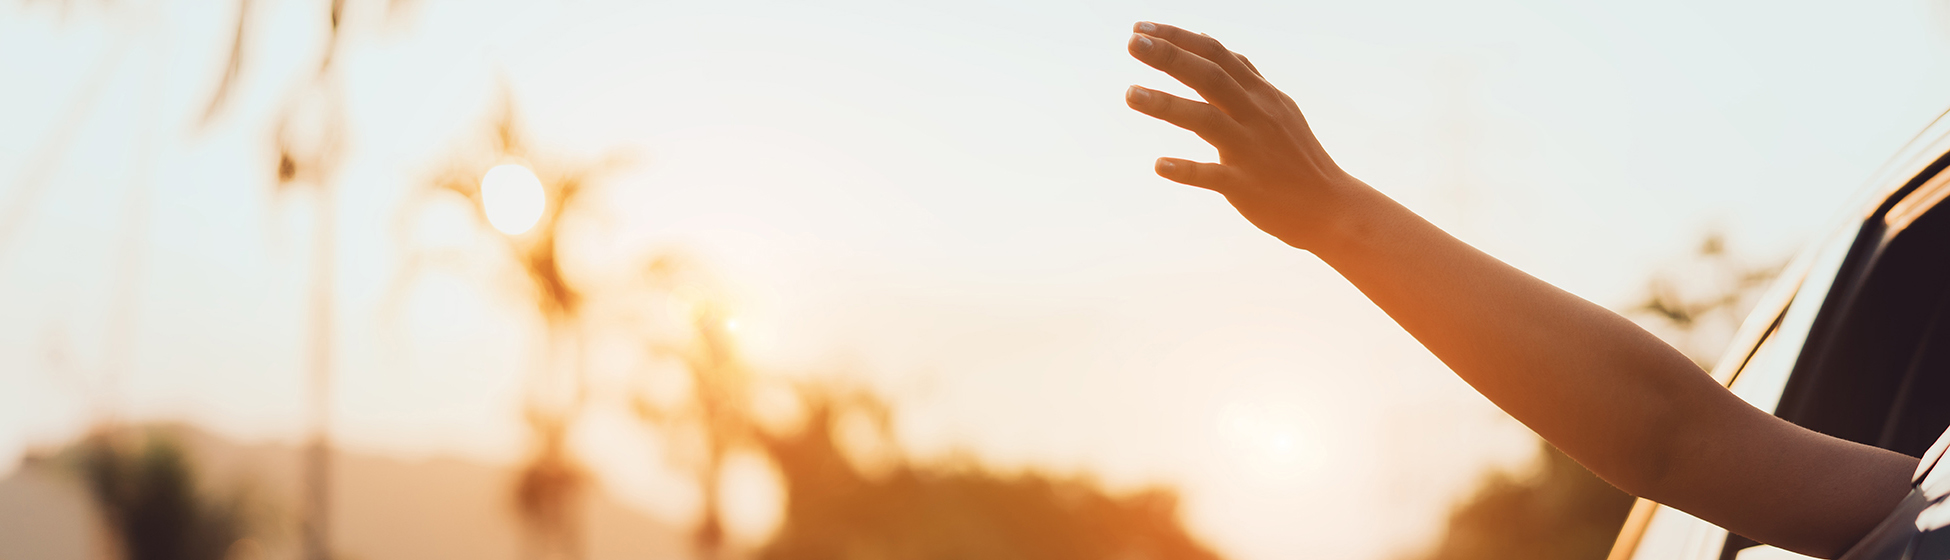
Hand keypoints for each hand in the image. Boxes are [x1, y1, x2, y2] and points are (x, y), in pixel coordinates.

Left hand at [1125, 22, 1368, 250]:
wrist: (1331, 206)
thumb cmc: (1296, 155)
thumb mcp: (1276, 105)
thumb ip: (1243, 74)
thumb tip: (1206, 38)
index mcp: (1260, 95)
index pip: (1217, 54)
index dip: (1179, 38)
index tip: (1141, 28)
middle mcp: (1256, 116)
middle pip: (1211, 77)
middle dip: (1170, 57)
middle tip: (1132, 43)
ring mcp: (1252, 150)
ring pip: (1207, 120)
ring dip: (1167, 105)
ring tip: (1130, 93)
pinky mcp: (1247, 186)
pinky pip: (1213, 176)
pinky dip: (1187, 169)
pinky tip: (1160, 165)